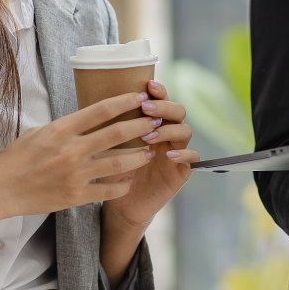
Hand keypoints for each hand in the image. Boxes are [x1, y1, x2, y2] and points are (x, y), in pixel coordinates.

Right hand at [0, 90, 158, 239]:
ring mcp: (75, 174)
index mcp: (62, 129)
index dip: (125, 101)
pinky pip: (108, 190)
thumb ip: (65, 127)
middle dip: (141, 125)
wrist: (1, 189)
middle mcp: (72, 149)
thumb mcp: (39, 132)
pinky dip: (122, 185)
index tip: (141, 96)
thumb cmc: (17, 158)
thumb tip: (86, 119)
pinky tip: (130, 180)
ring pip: (119, 164)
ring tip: (150, 152)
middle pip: (117, 134)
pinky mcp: (76, 196)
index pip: (101, 110)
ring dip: (139, 156)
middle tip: (156, 121)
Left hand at [101, 79, 197, 233]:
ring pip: (185, 131)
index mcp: (153, 123)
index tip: (148, 85)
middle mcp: (168, 134)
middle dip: (163, 107)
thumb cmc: (113, 172)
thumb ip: (110, 126)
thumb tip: (95, 100)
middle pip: (178, 111)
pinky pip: (193, 158)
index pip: (162, 100)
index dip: (159, 91)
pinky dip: (184, 154)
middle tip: (145, 109)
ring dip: (169, 130)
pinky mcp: (182, 171)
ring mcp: (177, 151)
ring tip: (149, 136)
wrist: (122, 204)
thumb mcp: (108, 146)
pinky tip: (170, 156)